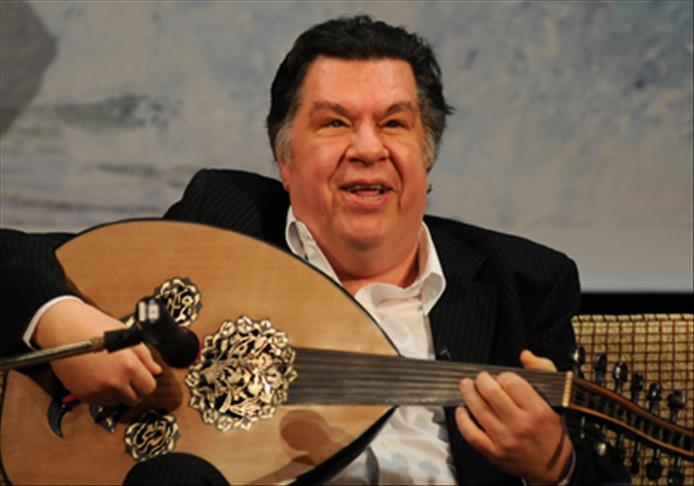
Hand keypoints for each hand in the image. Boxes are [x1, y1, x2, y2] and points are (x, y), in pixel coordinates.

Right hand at [34, 299, 161, 405]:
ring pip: (118, 402)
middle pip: (135, 399)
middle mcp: (113, 382)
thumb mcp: (127, 336)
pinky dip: (103, 394)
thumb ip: (145, 356)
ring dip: (119, 393)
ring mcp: (97, 390)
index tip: (143, 376)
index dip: (147, 381)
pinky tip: (99, 377)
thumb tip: (156, 370)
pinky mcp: (83, 395)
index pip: (149, 388)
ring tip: (112, 374)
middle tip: (129, 376)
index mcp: (128, 366)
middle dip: (135, 389)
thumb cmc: (94, 327)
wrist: (63, 329)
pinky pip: (100, 402)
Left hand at [455, 350, 572, 483]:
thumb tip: (526, 355)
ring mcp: (505, 440)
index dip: (503, 375)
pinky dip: (461, 419)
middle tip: (481, 378)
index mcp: (538, 411)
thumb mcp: (556, 400)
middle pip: (491, 392)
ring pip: (478, 409)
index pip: (511, 382)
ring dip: (468, 393)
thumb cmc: (551, 432)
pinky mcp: (493, 453)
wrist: (553, 469)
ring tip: (466, 386)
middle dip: (482, 379)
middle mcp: (521, 426)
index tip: (502, 378)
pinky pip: (470, 433)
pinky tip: (462, 410)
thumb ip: (543, 371)